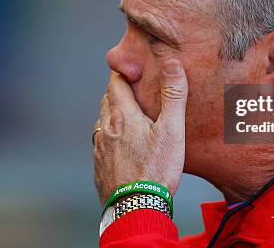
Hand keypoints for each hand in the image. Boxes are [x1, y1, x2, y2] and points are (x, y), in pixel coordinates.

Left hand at [93, 59, 187, 204]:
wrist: (136, 209)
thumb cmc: (155, 171)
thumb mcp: (171, 130)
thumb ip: (173, 96)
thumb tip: (172, 65)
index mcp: (123, 116)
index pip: (116, 83)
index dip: (124, 73)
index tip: (134, 70)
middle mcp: (106, 128)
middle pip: (107, 100)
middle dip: (118, 91)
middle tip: (134, 89)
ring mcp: (101, 148)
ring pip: (103, 121)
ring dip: (113, 113)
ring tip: (129, 115)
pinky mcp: (100, 165)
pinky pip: (102, 143)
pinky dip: (110, 136)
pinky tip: (122, 144)